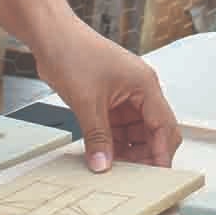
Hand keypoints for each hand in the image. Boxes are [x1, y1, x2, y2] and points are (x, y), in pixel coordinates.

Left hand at [35, 21, 181, 170]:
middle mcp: (140, 91)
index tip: (156, 177)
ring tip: (114, 170)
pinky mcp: (108, 101)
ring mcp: (125, 96)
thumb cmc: (73, 52)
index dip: (161, 153)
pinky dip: (113, 143)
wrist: (51, 36)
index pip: (164, 126)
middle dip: (146, 155)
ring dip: (127, 151)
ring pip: (136, 133)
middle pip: (154, 131)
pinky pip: (118, 128)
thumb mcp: (87, 102)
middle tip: (133, 178)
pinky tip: (103, 156)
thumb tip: (103, 164)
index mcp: (145, 85)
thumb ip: (98, 137)